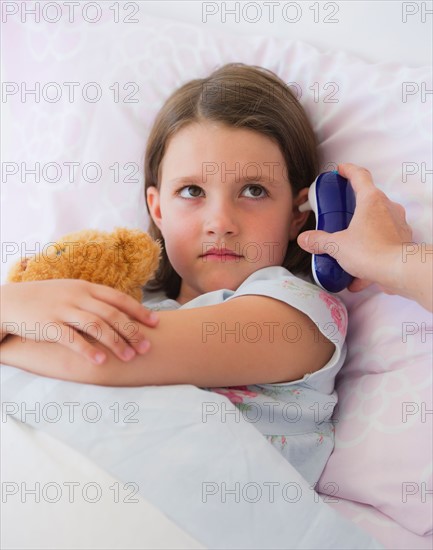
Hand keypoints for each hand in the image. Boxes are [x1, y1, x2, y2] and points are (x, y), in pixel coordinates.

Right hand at [0, 279, 158, 363]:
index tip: (155, 323)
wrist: (9, 302)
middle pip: (112, 314)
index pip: (118, 298)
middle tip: (146, 347)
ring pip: (96, 326)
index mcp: (86, 287)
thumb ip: (93, 300)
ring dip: (116, 342)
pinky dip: (88, 350)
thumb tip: (120, 313)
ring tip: (129, 357)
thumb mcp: (71, 292)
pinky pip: (72, 339)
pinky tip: (101, 361)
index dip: (139, 311)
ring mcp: (63, 309)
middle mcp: (77, 296)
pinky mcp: (48, 324)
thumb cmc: (45, 299)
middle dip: (132, 331)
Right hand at [297, 163, 412, 293]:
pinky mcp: (402, 240)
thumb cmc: (371, 252)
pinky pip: (383, 241)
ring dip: (362, 230)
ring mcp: (397, 223)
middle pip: (369, 198)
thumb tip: (306, 239)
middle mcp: (387, 207)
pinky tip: (357, 271)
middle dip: (353, 205)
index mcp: (371, 200)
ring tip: (347, 245)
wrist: (398, 271)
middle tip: (339, 213)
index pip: (360, 175)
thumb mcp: (337, 246)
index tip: (341, 170)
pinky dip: (370, 252)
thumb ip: (319, 241)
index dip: (349, 170)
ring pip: (377, 220)